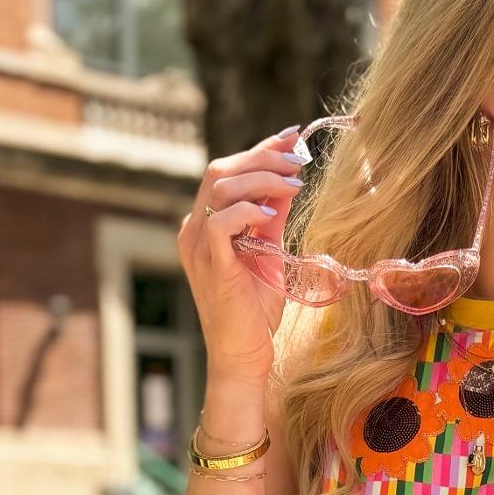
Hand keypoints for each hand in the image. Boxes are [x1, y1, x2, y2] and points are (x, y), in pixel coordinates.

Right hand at [177, 122, 308, 384]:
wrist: (244, 356)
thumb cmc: (255, 313)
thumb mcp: (269, 254)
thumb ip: (272, 218)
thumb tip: (288, 180)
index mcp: (205, 226)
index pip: (226, 173)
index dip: (259, 150)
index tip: (292, 138)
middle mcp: (194, 230)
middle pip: (221, 171)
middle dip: (263, 156)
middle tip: (299, 159)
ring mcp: (196, 246)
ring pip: (220, 188)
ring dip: (260, 177)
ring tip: (294, 182)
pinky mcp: (209, 264)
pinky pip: (220, 223)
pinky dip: (246, 211)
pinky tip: (271, 214)